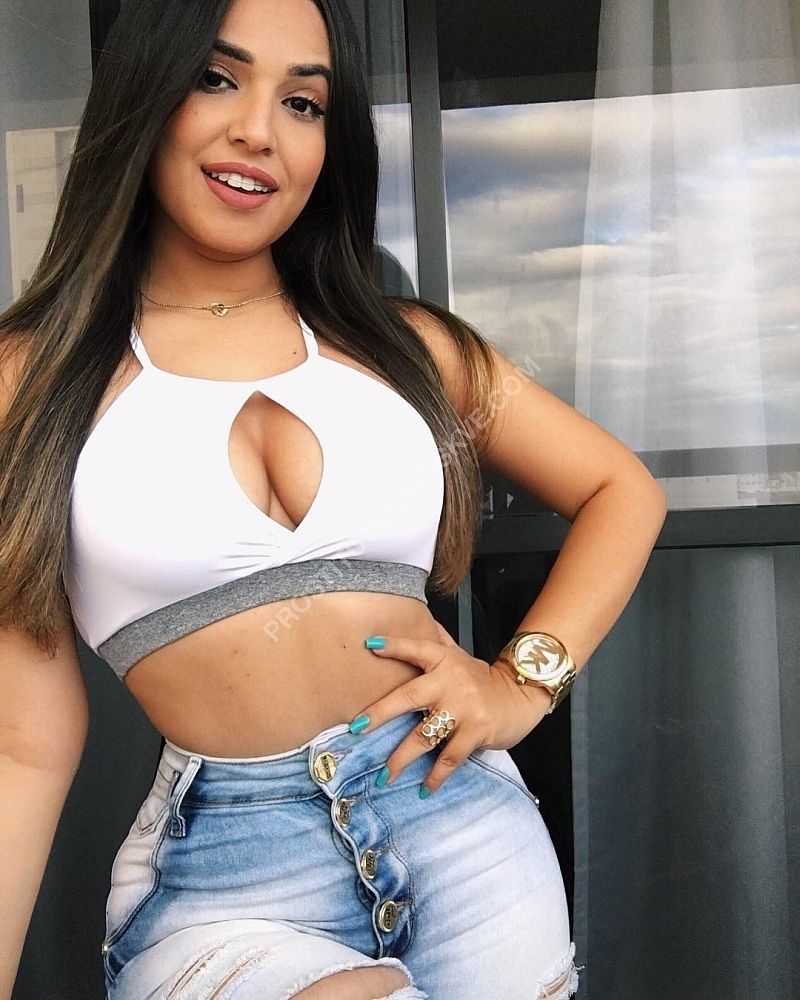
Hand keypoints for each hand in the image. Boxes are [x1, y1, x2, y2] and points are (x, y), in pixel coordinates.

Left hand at [350, 622, 551, 795]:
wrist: (520, 696)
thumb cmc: (480, 679)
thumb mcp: (459, 656)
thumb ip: (437, 643)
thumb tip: (416, 618)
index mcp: (444, 661)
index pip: (416, 649)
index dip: (394, 646)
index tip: (370, 646)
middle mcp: (451, 682)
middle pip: (408, 697)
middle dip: (380, 713)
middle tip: (356, 728)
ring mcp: (463, 708)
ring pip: (424, 736)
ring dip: (401, 758)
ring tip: (384, 776)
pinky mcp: (476, 732)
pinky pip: (449, 757)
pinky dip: (436, 776)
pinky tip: (424, 788)